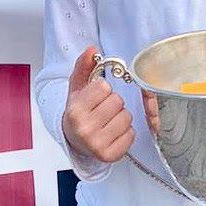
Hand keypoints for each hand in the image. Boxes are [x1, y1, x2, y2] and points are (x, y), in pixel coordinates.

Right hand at [63, 46, 135, 162]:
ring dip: (121, 117)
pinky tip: (113, 133)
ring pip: (127, 117)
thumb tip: (92, 49)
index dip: (102, 89)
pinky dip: (126, 132)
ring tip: (108, 121)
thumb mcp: (77, 88)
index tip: (95, 97)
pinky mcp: (110, 155)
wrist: (74, 140)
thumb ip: (84, 66)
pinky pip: (131, 134)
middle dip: (113, 103)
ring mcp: (97, 144)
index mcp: (75, 110)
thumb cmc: (79, 112)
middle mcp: (84, 129)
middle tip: (102, 110)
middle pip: (117, 101)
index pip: (104, 87)